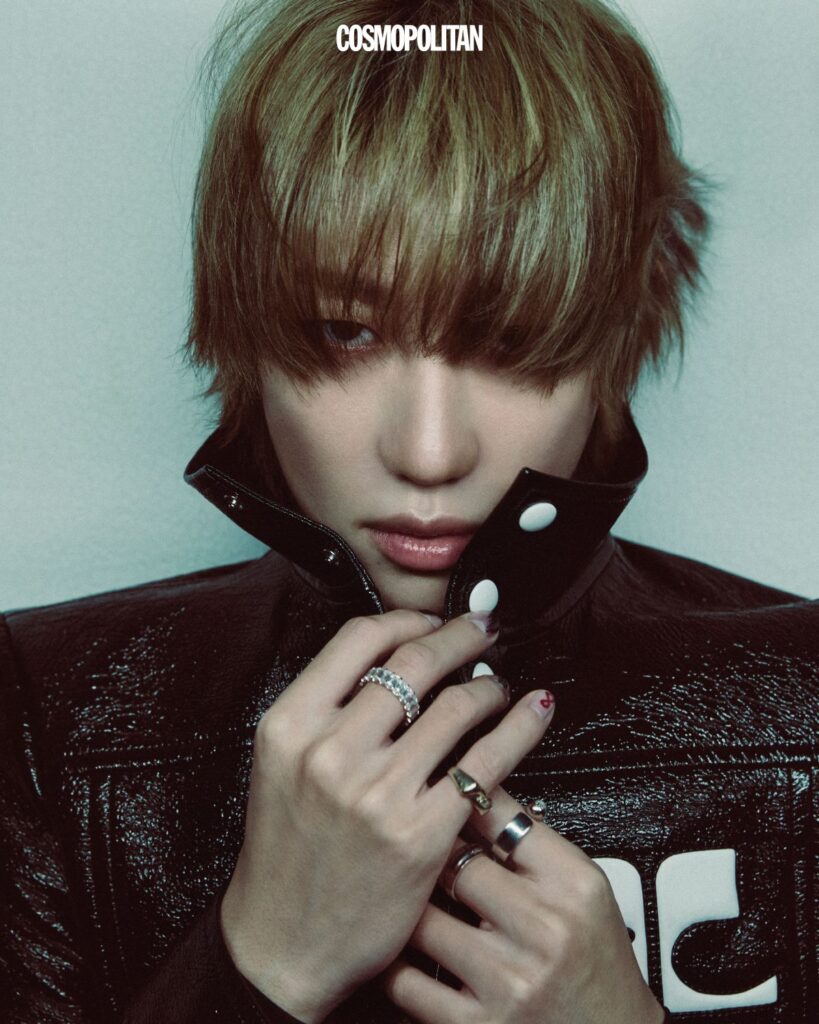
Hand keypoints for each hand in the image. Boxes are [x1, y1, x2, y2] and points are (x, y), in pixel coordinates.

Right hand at [220, 609, 555, 1022]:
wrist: (284, 943)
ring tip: (499, 685)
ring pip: (457, 704)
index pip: (360, 638)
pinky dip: (519, 726)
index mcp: (289, 725)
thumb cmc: (287, 852)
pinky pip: (487, 761)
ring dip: (490, 684)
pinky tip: (533, 710)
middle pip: (415, 660)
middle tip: (483, 630)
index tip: (430, 620)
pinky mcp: (422, 833)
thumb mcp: (282, 765)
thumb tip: (398, 657)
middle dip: (460, 636)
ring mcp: (378, 792)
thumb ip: (328, 709)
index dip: (407, 618)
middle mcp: (330, 752)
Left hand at [385, 787, 664, 1023]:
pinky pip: (410, 984)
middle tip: (409, 843)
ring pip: (423, 919)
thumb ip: (537, 847)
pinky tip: (399, 948)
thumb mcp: (587, 893)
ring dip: (406, 905)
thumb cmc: (599, 965)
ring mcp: (510, 980)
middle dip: (428, 852)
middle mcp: (544, 930)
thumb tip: (477, 796)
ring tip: (397, 893)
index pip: (502, 816)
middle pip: (456, 862)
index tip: (441, 789)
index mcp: (573, 886)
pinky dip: (395, 963)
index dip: (461, 796)